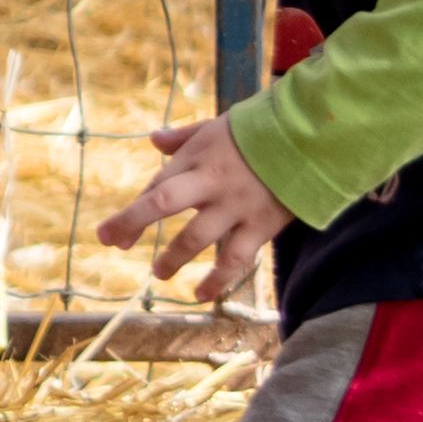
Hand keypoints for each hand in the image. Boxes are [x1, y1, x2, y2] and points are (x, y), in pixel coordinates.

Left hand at [96, 113, 292, 296]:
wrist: (312, 136)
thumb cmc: (260, 131)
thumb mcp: (217, 127)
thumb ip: (183, 137)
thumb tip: (153, 139)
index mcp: (198, 157)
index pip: (156, 186)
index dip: (132, 212)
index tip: (110, 234)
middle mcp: (211, 182)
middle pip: (163, 202)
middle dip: (132, 222)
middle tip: (113, 244)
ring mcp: (236, 206)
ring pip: (196, 237)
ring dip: (173, 258)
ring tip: (158, 273)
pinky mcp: (260, 225)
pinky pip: (234, 259)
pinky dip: (216, 280)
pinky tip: (201, 295)